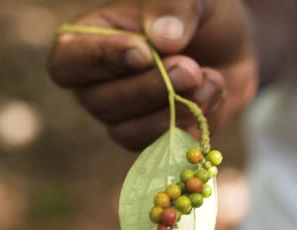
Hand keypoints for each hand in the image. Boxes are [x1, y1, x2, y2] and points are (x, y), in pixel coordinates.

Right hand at [48, 0, 257, 150]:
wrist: (229, 47)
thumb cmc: (197, 17)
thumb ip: (171, 7)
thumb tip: (163, 39)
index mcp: (91, 41)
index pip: (67, 63)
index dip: (101, 62)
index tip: (144, 53)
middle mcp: (98, 84)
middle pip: (100, 103)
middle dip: (151, 89)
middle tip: (190, 68)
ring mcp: (123, 115)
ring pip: (127, 132)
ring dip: (174, 111)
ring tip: (208, 79)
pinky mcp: (151, 137)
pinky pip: (159, 148)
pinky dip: (192, 127)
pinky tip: (212, 95)